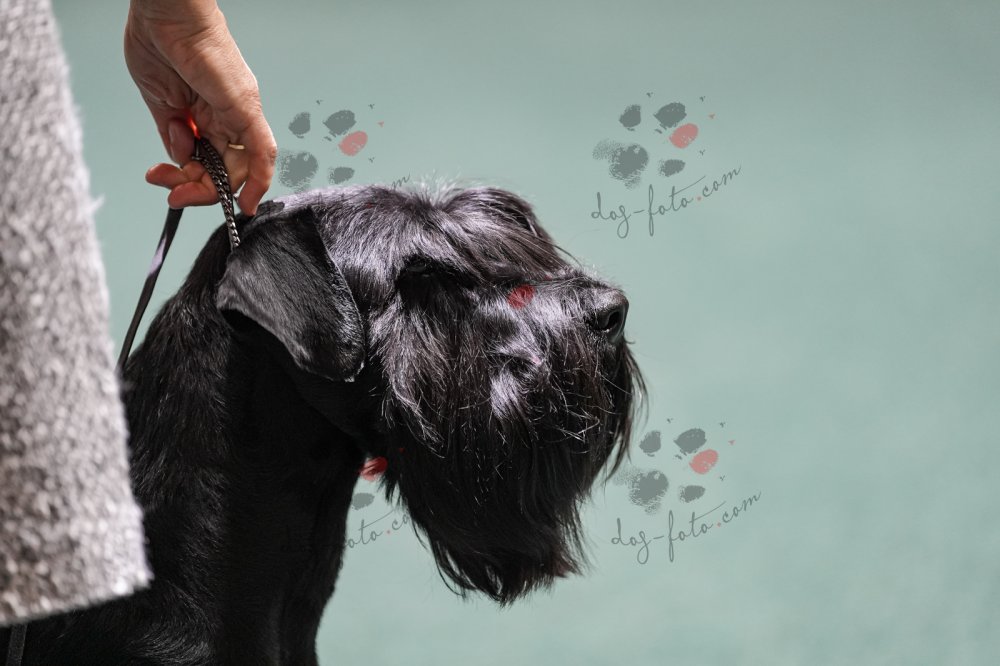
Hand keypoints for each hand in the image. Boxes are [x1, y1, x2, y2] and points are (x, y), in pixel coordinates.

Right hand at [124, 0, 275, 214]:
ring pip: (239, 169)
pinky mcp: (246, 109)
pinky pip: (262, 152)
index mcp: (208, 116)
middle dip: (196, 189)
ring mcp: (240, 115)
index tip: (169, 188)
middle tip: (173, 193)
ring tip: (178, 189)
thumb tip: (181, 159)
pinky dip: (259, 181)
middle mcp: (229, 119)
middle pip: (224, 171)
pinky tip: (247, 203)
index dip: (190, 182)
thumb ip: (174, 133)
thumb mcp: (160, 100)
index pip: (208, 163)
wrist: (164, 12)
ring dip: (210, 189)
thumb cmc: (159, 43)